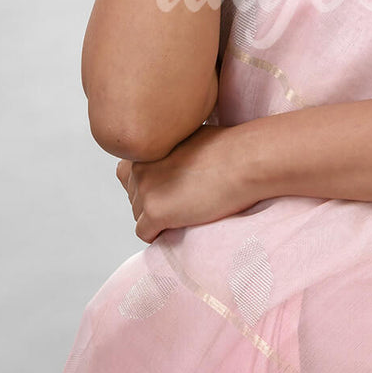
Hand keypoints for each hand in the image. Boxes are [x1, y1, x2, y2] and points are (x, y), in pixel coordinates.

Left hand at [115, 121, 261, 241]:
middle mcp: (139, 166)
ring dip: (157, 219)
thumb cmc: (229, 148)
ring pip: (138, 216)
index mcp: (147, 148)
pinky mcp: (155, 212)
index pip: (127, 173)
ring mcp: (145, 189)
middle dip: (154, 203)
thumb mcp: (190, 137)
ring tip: (186, 214)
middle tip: (181, 204)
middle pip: (134, 197)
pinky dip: (158, 235)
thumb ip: (172, 150)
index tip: (168, 188)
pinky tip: (179, 228)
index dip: (148, 184)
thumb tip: (176, 164)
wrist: (245, 160)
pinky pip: (145, 233)